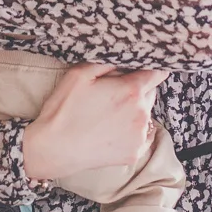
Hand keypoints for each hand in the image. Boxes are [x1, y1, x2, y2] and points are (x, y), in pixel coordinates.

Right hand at [21, 62, 167, 181]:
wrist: (53, 149)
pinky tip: (113, 131)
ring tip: (109, 116)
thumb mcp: (80, 74)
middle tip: (112, 95)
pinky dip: (133, 131)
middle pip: (151, 93)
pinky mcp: (135, 152)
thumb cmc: (64, 110)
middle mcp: (141, 113)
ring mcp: (140, 135)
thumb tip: (126, 58)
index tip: (142, 72)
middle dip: (137, 90)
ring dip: (135, 111)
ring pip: (146, 114)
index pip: (157, 73)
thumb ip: (108, 62)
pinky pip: (143, 135)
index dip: (150, 70)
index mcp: (131, 91)